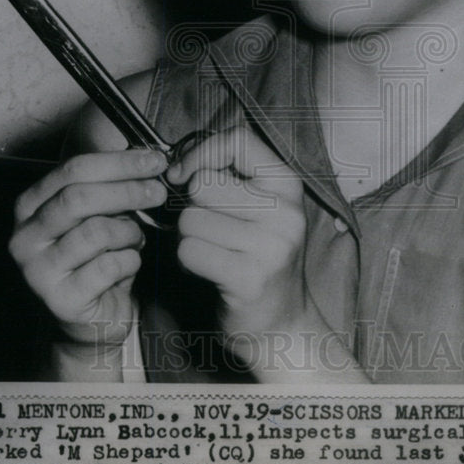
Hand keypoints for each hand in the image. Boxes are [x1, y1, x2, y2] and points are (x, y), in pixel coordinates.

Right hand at [9, 149, 167, 346]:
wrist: (91, 319)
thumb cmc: (97, 258)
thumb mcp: (99, 215)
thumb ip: (112, 188)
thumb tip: (149, 160)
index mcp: (31, 206)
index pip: (73, 169)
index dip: (119, 162)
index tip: (154, 161)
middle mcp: (26, 236)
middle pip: (80, 197)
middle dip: (127, 190)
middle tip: (158, 193)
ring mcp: (38, 270)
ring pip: (96, 232)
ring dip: (129, 232)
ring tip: (135, 239)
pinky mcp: (60, 300)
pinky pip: (108, 267)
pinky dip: (130, 261)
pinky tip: (129, 264)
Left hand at [168, 126, 306, 349]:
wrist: (282, 323)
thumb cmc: (257, 257)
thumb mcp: (258, 207)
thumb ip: (227, 176)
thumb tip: (175, 164)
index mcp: (288, 185)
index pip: (238, 140)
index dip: (201, 153)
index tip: (183, 174)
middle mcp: (287, 211)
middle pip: (204, 183)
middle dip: (191, 206)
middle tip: (208, 229)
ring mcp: (271, 246)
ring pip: (190, 219)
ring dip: (187, 237)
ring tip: (211, 251)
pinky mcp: (249, 279)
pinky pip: (189, 251)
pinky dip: (187, 262)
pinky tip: (208, 271)